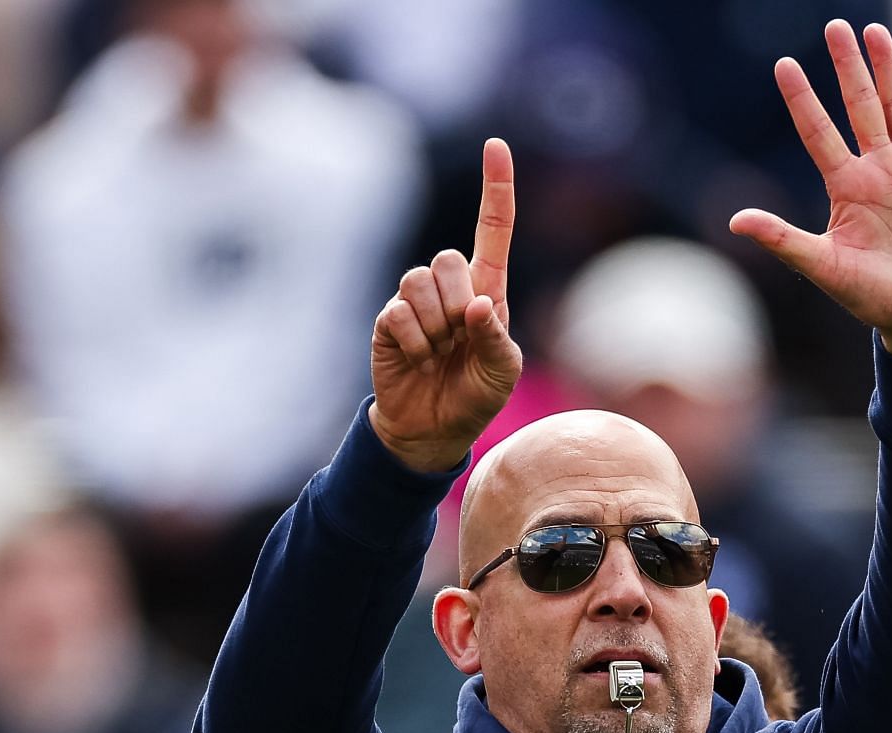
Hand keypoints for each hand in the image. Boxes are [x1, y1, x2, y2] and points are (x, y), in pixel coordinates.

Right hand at [368, 138, 520, 471]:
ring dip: (434, 326)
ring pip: (420, 282)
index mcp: (487, 290)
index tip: (496, 145)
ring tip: (437, 353)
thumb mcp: (502, 372)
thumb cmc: (476, 396)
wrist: (432, 429)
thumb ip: (495, 338)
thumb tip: (475, 305)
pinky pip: (398, 312)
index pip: (494, 229)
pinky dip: (414, 342)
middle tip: (458, 340)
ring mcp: (416, 302)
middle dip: (456, 303)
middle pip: (448, 259)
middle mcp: (450, 288)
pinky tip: (418, 359)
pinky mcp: (389, 320)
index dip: (496, 188)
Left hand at [730, 21, 891, 361]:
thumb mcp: (826, 267)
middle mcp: (878, 169)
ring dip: (889, 69)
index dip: (802, 99)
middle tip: (835, 27)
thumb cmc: (873, 298)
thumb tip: (735, 220)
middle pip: (859, 106)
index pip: (818, 132)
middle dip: (848, 67)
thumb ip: (784, 240)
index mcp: (846, 186)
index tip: (784, 65)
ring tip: (874, 32)